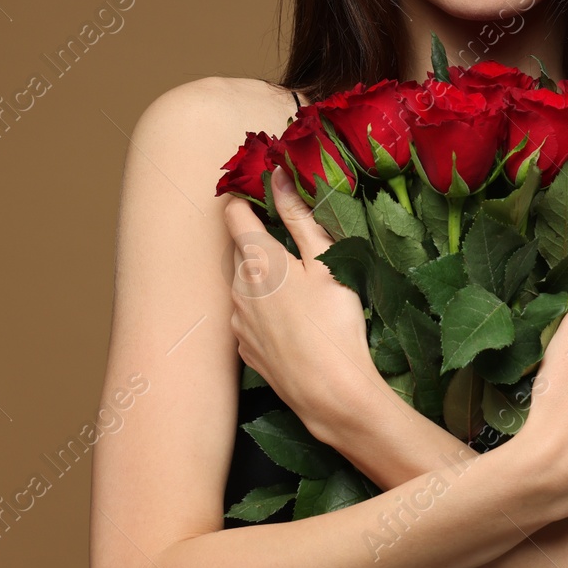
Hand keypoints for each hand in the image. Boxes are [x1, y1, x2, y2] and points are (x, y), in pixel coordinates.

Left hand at [221, 164, 381, 438]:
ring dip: (260, 276)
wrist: (328, 393)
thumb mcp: (325, 261)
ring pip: (242, 284)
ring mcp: (237, 321)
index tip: (261, 190)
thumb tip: (278, 174)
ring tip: (297, 287)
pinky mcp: (244, 348)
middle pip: (238, 250)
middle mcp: (237, 287)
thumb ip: (299, 216)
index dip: (245, 197)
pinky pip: (247, 316)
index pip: (234, 214)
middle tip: (293, 243)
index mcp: (257, 259)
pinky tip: (291, 320)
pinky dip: (262, 309)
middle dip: (257, 239)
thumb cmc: (333, 321)